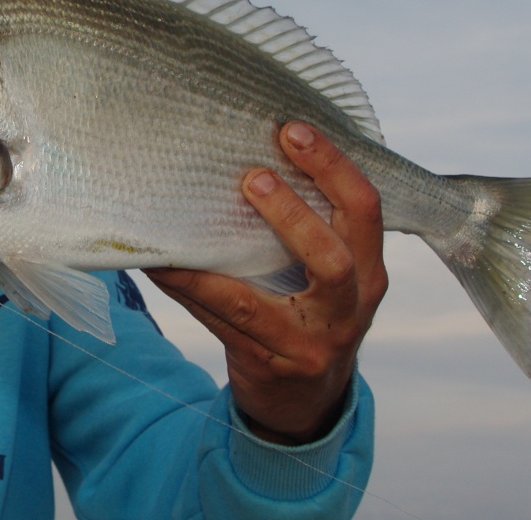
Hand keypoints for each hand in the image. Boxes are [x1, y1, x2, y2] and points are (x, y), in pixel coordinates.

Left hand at [146, 121, 386, 444]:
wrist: (304, 401)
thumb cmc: (311, 315)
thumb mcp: (331, 276)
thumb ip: (313, 227)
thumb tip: (250, 149)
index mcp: (369, 271)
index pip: (364, 209)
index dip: (333, 166)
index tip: (293, 129)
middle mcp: (348, 309)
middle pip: (335, 258)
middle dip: (292, 213)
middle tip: (252, 175)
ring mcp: (307, 344)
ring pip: (258, 302)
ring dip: (218, 260)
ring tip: (192, 222)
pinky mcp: (266, 364)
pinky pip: (219, 321)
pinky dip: (188, 288)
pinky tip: (160, 263)